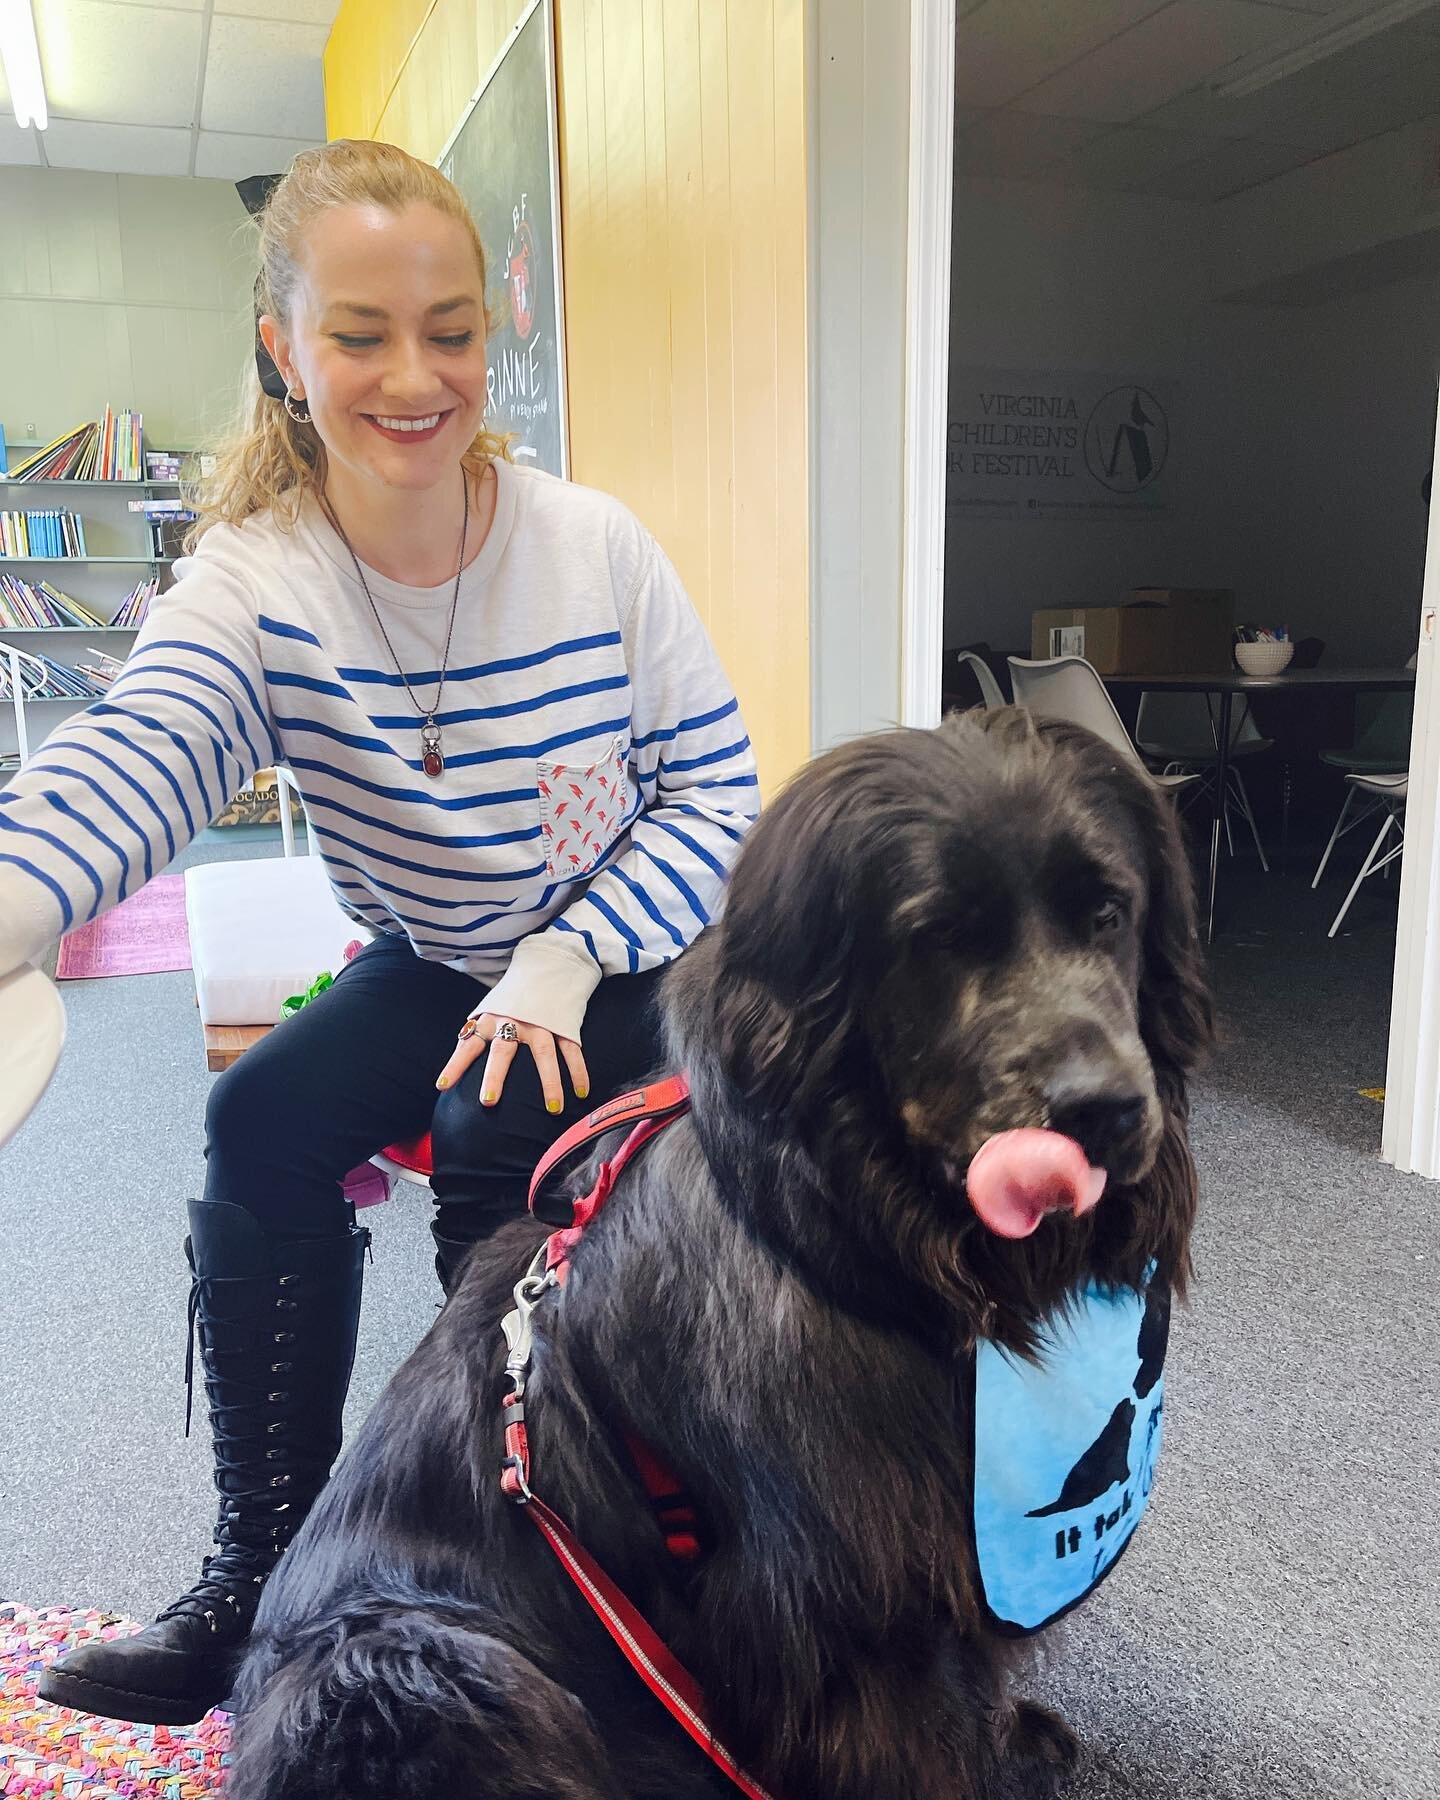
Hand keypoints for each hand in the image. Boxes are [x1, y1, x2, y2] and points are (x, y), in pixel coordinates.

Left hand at [435, 1012, 590, 1115]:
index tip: (443, 1086)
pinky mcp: (564, 1023)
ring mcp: (540, 1022)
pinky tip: (581, 1092)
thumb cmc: (513, 997)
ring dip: (549, 1082)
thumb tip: (458, 1066)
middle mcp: (513, 1020)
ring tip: (553, 1109)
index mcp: (491, 1018)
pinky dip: (578, 1071)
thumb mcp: (490, 1010)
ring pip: (544, 1053)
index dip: (456, 1064)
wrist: (547, 965)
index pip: (469, 1044)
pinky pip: (572, 1050)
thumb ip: (477, 1034)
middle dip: (494, 1076)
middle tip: (488, 1102)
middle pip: (503, 1050)